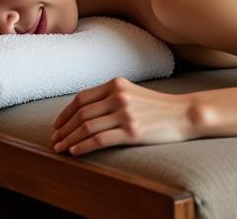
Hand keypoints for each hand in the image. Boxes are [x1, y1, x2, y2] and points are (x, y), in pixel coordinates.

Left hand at [51, 76, 196, 152]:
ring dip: (69, 139)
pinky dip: (83, 146)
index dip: (65, 112)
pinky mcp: (131, 132)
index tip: (56, 124)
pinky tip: (75, 152)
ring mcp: (125, 114)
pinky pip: (100, 139)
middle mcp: (119, 96)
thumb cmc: (157, 106)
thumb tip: (85, 110)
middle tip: (54, 140)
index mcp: (117, 84)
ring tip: (60, 148)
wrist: (182, 114)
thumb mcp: (132, 92)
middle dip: (64, 128)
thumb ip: (111, 96)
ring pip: (87, 127)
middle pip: (82, 113)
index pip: (82, 98)